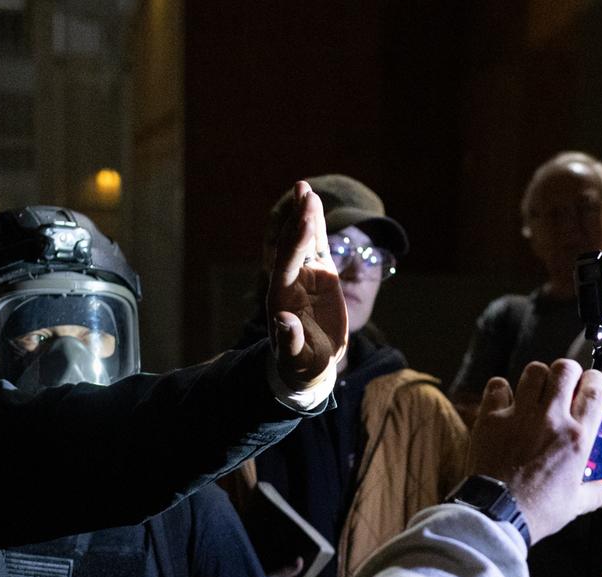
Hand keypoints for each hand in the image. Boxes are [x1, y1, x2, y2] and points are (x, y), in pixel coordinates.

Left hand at [266, 181, 349, 394]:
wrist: (310, 364)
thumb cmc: (301, 364)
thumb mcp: (296, 358)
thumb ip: (290, 341)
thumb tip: (283, 320)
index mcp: (282, 297)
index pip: (289, 264)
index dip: (297, 241)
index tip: (306, 220)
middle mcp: (290, 281)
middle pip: (293, 245)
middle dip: (299, 220)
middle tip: (304, 192)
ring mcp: (304, 275)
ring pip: (303, 240)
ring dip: (304, 215)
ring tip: (304, 189)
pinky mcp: (319, 274)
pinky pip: (317, 246)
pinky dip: (316, 226)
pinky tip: (313, 204)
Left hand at [467, 361, 601, 544]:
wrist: (497, 514)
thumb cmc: (534, 510)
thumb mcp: (574, 505)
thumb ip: (593, 494)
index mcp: (577, 438)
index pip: (595, 390)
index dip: (595, 380)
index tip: (591, 385)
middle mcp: (551, 420)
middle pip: (566, 369)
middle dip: (568, 372)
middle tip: (564, 385)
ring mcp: (521, 416)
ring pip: (534, 371)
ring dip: (538, 377)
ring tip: (536, 390)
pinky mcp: (492, 418)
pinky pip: (498, 385)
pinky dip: (502, 388)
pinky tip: (505, 400)